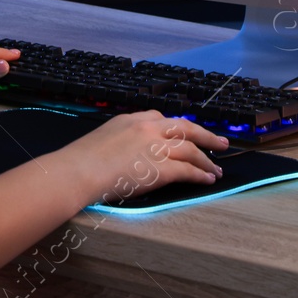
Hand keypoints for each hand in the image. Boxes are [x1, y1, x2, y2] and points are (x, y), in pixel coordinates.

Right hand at [62, 110, 227, 205]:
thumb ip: (117, 141)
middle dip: (205, 135)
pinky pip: (187, 170)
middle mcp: (147, 128)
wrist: (77, 171)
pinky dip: (201, 174)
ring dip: (206, 160)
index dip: (176, 127)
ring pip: (190, 149)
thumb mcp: (100, 140)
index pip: (160, 118)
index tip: (185, 133)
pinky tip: (208, 179)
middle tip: (220, 142)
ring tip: (217, 168)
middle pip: (184, 128)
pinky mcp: (160, 168)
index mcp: (130, 120)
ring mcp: (155, 147)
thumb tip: (122, 154)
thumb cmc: (79, 162)